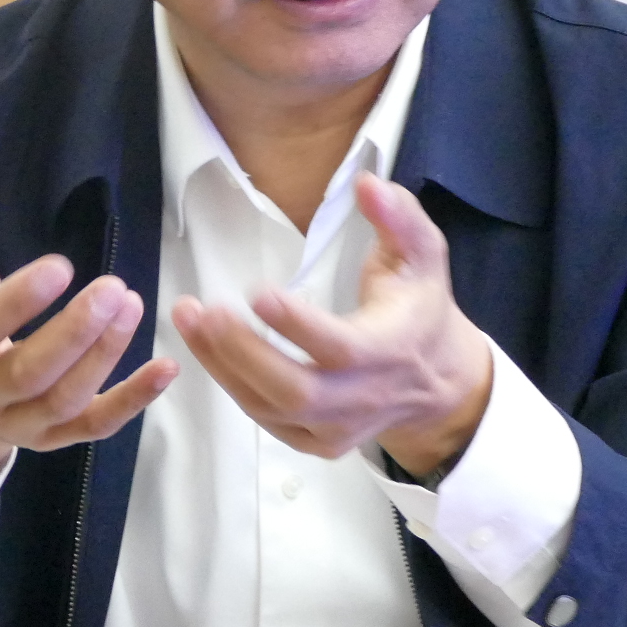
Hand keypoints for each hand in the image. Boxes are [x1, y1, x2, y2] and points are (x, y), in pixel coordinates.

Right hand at [0, 168, 176, 491]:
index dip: (19, 302)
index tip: (61, 266)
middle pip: (29, 373)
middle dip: (75, 333)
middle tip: (114, 289)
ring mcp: (18, 423)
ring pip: (65, 400)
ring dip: (105, 356)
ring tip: (134, 305)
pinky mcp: (52, 439)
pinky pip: (95, 426)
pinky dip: (133, 401)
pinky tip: (166, 368)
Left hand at [171, 172, 491, 474]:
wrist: (438, 386)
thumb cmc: (421, 308)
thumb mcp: (424, 256)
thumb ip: (399, 218)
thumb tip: (367, 183)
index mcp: (389, 351)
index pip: (339, 347)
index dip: (297, 325)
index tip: (257, 291)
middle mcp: (361, 399)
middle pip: (293, 390)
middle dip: (242, 353)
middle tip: (203, 310)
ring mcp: (336, 428)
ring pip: (268, 408)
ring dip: (221, 364)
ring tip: (189, 318)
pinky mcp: (316, 443)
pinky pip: (266, 420)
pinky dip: (232, 385)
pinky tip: (207, 347)